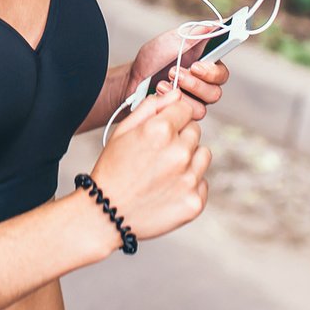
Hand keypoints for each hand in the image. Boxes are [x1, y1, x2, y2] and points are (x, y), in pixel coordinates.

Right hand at [90, 88, 210, 242]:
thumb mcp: (123, 131)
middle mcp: (179, 152)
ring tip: (164, 173)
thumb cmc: (113, 170)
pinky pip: (203, 182)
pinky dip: (190, 185)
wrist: (105, 215)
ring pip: (203, 155)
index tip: (162, 130)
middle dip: (180, 138)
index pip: (185, 109)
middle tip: (158, 156)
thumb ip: (151, 107)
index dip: (173, 118)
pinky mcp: (194, 202)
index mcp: (161, 130)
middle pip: (195, 131)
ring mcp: (189, 179)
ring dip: (189, 160)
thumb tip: (176, 94)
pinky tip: (168, 190)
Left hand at [124, 28, 233, 120]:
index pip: (222, 70)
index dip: (214, 71)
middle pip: (217, 88)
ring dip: (185, 90)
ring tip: (164, 80)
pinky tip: (161, 92)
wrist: (132, 80)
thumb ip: (196, 34)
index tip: (196, 65)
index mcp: (205, 63)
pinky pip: (193, 112)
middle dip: (196, 82)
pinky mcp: (186, 111)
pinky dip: (176, 101)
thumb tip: (218, 24)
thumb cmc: (152, 59)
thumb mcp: (172, 40)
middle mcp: (204, 82)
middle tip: (174, 71)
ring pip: (206, 102)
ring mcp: (195, 99)